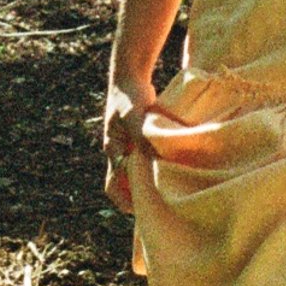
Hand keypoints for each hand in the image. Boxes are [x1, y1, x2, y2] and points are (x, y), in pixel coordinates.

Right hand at [101, 72, 156, 211]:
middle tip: (161, 206)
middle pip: (124, 184)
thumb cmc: (130, 96)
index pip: (113, 186)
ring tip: (168, 191)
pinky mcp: (139, 138)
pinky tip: (172, 168)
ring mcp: (128, 145)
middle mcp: (119, 152)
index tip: (142, 210)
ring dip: (148, 182)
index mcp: (113, 150)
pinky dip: (155, 166)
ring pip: (135, 173)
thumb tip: (156, 160)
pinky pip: (145, 159)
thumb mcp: (135, 117)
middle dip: (138, 196)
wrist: (130, 75)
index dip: (124, 202)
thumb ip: (143, 138)